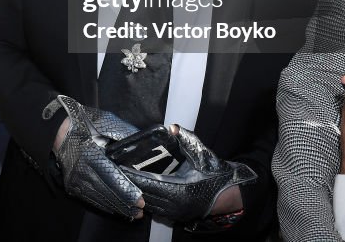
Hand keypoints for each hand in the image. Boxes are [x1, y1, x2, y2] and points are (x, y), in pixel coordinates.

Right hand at [47, 95, 144, 218]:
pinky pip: (89, 198)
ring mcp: (75, 179)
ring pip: (98, 198)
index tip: (141, 200)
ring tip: (132, 215)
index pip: (112, 177)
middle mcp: (81, 170)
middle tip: (141, 212)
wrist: (56, 128)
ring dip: (116, 208)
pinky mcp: (71, 184)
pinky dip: (103, 205)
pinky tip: (114, 209)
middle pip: (106, 192)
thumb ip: (124, 133)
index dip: (127, 191)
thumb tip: (143, 143)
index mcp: (90, 154)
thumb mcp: (105, 122)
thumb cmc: (82, 123)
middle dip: (125, 204)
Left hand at [118, 124, 255, 222]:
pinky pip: (154, 209)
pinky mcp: (175, 216)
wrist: (227, 194)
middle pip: (144, 196)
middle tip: (116, 171)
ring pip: (147, 204)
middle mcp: (175, 205)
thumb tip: (172, 127)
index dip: (132, 176)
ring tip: (122, 179)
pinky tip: (137, 189)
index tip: (120, 167)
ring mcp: (175, 213)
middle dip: (130, 184)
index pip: (148, 183)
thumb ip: (186, 140)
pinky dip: (145, 200)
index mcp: (179, 190)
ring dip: (136, 193)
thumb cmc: (213, 173)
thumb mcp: (200, 154)